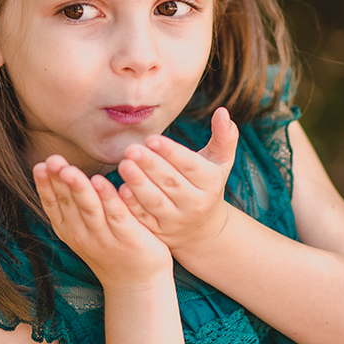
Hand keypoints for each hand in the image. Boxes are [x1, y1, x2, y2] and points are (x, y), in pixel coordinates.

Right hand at [33, 155, 172, 290]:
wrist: (136, 283)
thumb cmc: (110, 249)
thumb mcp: (84, 229)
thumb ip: (74, 205)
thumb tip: (62, 171)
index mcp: (69, 230)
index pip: (53, 205)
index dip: (45, 186)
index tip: (40, 165)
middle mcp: (83, 235)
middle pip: (68, 203)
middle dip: (59, 180)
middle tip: (52, 160)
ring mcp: (105, 237)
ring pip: (89, 208)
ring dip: (78, 188)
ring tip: (69, 170)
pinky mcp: (128, 237)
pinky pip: (116, 214)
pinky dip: (107, 198)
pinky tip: (100, 182)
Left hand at [117, 107, 238, 251]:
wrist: (202, 229)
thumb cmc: (207, 184)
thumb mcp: (220, 162)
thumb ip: (224, 137)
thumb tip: (223, 111)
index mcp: (210, 183)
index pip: (190, 166)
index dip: (171, 153)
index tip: (152, 139)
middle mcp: (196, 204)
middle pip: (171, 183)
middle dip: (150, 165)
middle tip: (131, 149)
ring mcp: (176, 220)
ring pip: (155, 201)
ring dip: (138, 184)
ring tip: (123, 164)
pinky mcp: (159, 232)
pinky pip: (143, 219)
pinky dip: (131, 206)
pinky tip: (119, 190)